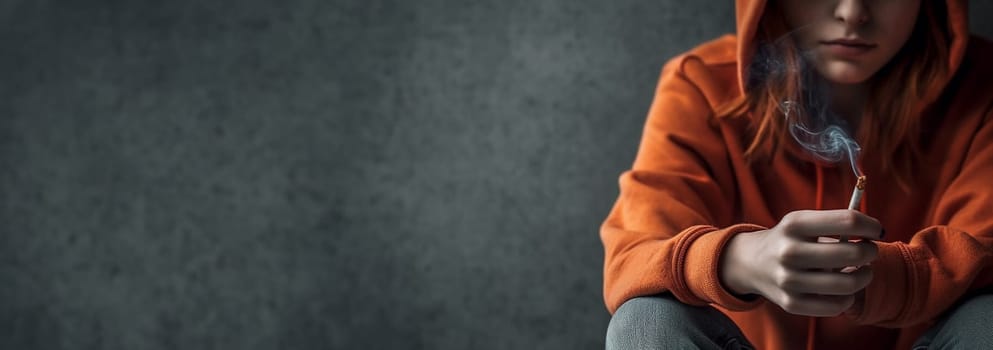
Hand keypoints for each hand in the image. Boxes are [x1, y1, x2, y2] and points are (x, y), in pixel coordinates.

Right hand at [719, 210, 882, 316]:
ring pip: (848, 284)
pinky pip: (836, 305)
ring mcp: (788, 280)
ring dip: (864, 276)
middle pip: (853, 254)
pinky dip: (848, 297)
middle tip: (869, 251)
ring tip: (862, 271)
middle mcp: (789, 251)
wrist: (751, 263)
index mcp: (794, 224)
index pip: (849, 221)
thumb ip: (836, 224)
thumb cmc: (790, 240)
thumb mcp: (803, 222)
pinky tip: (844, 288)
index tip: (877, 231)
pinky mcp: (790, 303)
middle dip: (870, 252)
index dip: (872, 226)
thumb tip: (875, 233)